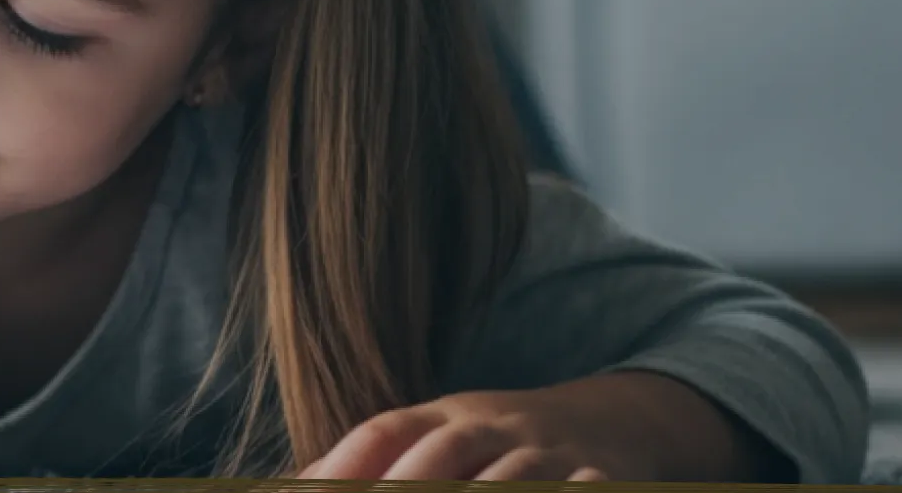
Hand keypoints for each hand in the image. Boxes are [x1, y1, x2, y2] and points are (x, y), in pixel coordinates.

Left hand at [299, 371, 781, 482]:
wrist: (622, 422)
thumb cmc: (502, 444)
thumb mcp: (438, 438)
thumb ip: (366, 462)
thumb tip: (279, 487)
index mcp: (445, 417)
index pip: (383, 433)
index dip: (340, 467)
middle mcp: (493, 429)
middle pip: (437, 458)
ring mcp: (549, 456)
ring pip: (505, 482)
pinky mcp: (602, 482)